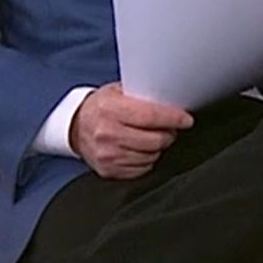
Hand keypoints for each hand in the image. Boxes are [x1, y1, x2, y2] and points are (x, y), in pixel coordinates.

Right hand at [71, 83, 192, 179]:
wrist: (76, 128)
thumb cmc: (101, 107)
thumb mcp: (117, 91)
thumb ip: (141, 95)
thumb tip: (172, 100)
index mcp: (110, 109)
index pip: (150, 116)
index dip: (173, 118)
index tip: (186, 119)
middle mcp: (107, 133)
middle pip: (154, 140)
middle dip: (169, 134)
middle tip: (169, 128)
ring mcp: (107, 155)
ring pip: (151, 156)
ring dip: (158, 148)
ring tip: (153, 138)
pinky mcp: (109, 170)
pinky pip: (142, 169)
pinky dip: (147, 160)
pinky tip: (142, 150)